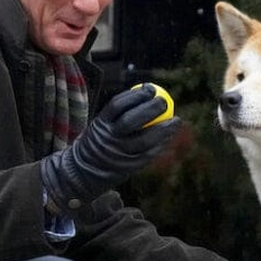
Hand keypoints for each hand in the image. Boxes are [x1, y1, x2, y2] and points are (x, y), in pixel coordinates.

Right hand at [40, 85, 181, 213]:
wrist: (85, 172)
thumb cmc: (100, 142)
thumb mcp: (101, 125)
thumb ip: (120, 113)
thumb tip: (147, 93)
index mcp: (99, 125)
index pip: (117, 105)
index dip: (135, 95)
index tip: (150, 88)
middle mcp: (107, 139)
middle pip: (131, 121)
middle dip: (150, 109)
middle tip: (164, 101)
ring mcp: (117, 155)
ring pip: (144, 141)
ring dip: (163, 130)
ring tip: (176, 121)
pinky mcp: (127, 168)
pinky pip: (148, 155)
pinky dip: (160, 146)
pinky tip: (169, 137)